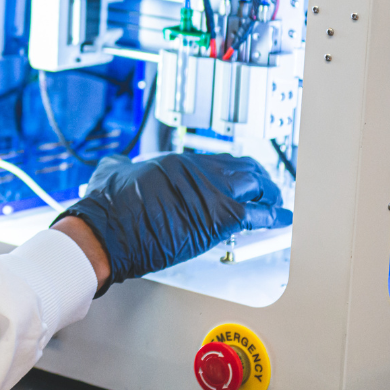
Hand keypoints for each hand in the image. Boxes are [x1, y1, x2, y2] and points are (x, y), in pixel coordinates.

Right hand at [55, 152, 291, 295]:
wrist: (108, 230)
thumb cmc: (109, 207)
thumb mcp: (112, 172)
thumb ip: (120, 165)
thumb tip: (116, 164)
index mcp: (177, 161)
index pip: (219, 159)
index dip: (235, 169)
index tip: (241, 176)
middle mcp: (198, 171)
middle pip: (245, 168)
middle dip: (259, 179)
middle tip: (266, 188)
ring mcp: (210, 192)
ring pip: (257, 187)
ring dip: (270, 196)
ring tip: (276, 204)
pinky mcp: (217, 218)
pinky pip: (259, 215)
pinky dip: (274, 218)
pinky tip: (281, 221)